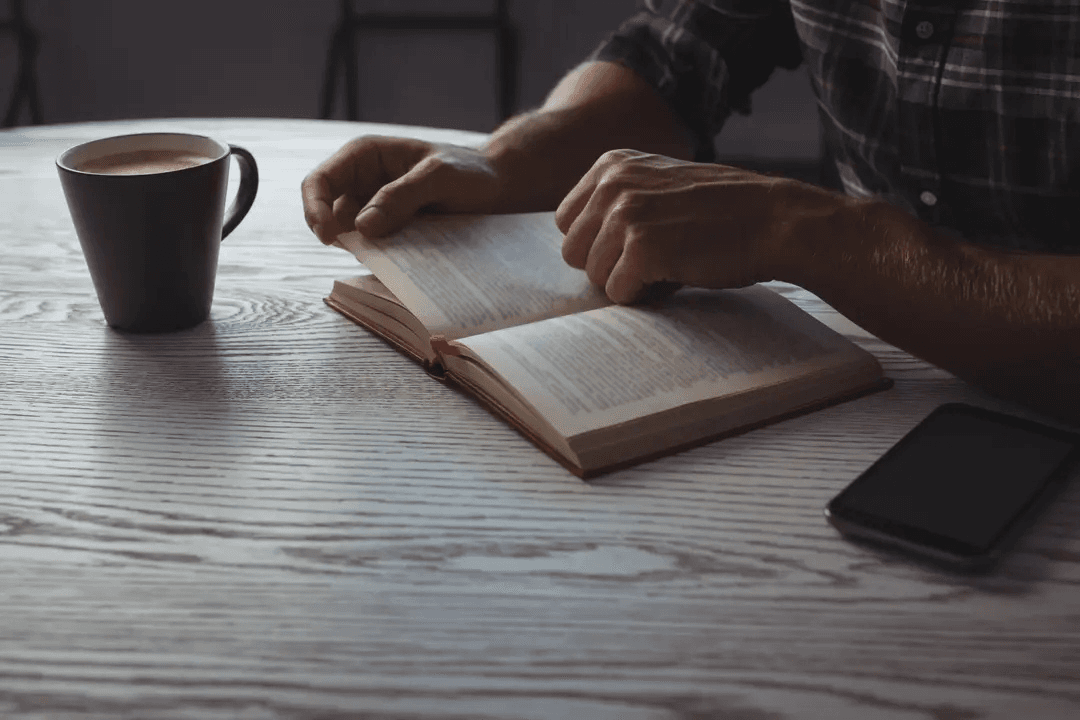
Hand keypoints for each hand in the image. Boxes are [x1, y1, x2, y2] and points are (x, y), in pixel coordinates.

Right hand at [302, 136, 503, 242]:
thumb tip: (363, 226)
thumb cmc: (471, 173)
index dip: (315, 209)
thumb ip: (402, 196)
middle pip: (327, 213)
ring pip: (350, 237)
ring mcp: (374, 210)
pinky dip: (381, 259)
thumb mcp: (439, 177)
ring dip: (363, 250)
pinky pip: (374, 250)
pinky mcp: (390, 233)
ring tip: (397, 255)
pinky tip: (403, 264)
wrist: (500, 189)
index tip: (329, 237)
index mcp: (364, 157)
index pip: (320, 182)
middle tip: (364, 254)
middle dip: (337, 235)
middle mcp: (363, 183)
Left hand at [556, 149, 838, 303]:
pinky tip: (676, 275)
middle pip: (573, 252)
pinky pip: (618, 293)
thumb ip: (617, 201)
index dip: (599, 244)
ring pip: (594, 276)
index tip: (638, 242)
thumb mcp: (659, 185)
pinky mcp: (641, 248)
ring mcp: (625, 215)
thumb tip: (574, 248)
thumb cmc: (721, 213)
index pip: (567, 222)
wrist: (774, 221)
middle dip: (608, 266)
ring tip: (669, 263)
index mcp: (611, 164)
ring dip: (629, 281)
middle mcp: (612, 183)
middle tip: (654, 258)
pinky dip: (644, 296)